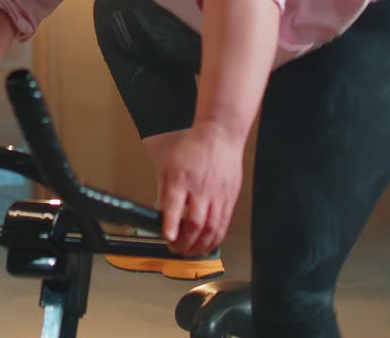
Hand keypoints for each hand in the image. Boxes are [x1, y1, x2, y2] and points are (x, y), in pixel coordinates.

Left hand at [157, 122, 243, 257]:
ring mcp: (218, 195)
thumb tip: (159, 215)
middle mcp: (201, 188)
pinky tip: (207, 245)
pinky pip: (223, 224)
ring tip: (189, 252)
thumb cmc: (193, 149)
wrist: (219, 137)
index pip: (176, 206)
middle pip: (196, 222)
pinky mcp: (229, 199)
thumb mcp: (168, 166)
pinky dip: (214, 239)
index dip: (171, 225)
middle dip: (185, 242)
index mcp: (182, 178)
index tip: (168, 238)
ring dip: (200, 246)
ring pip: (211, 228)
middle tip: (175, 249)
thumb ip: (164, 192)